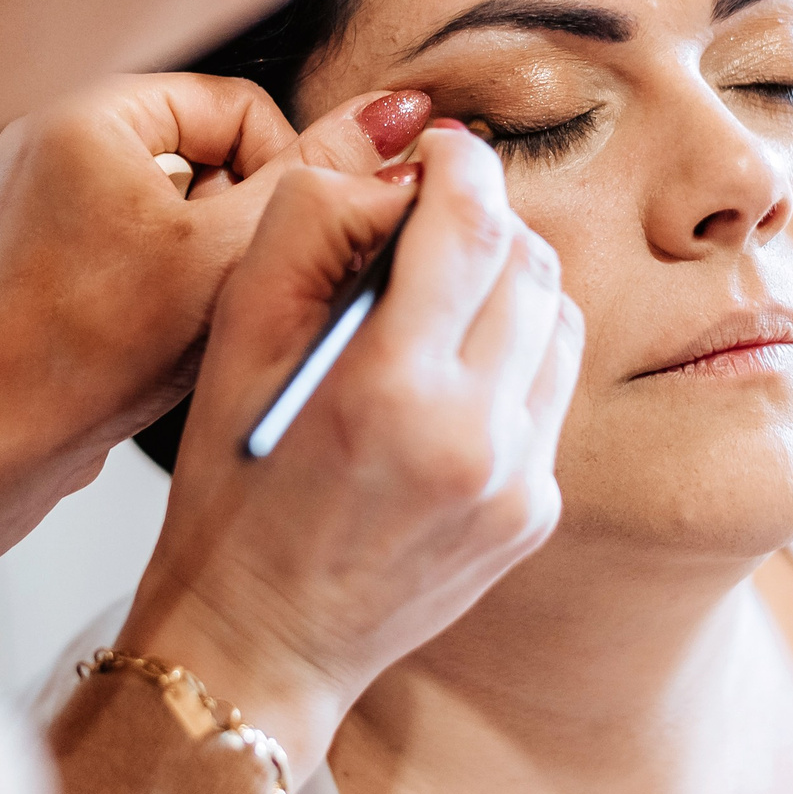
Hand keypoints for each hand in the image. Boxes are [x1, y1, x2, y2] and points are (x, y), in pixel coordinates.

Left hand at [0, 75, 434, 578]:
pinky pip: (136, 238)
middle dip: (238, 221)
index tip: (277, 246)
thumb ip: (320, 176)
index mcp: (89, 109)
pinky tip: (157, 333)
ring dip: (207, 256)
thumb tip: (399, 113)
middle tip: (228, 286)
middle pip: (210, 151)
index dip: (283, 178)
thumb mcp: (229, 254)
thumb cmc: (93, 352)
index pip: (241, 105)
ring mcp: (42, 192)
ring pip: (179, 202)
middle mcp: (53, 133)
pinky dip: (166, 280)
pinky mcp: (41, 247)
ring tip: (187, 317)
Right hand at [114, 125, 585, 780]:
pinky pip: (551, 393)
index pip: (472, 224)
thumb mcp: (237, 338)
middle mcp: (473, 435)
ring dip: (512, 286)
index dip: (461, 166)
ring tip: (445, 299)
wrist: (262, 638)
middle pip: (530, 263)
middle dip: (487, 221)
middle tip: (435, 222)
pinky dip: (513, 360)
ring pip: (559, 320)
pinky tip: (451, 379)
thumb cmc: (233, 486)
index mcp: (390, 386)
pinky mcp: (534, 510)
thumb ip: (313, 227)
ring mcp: (517, 479)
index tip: (438, 156)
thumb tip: (398, 176)